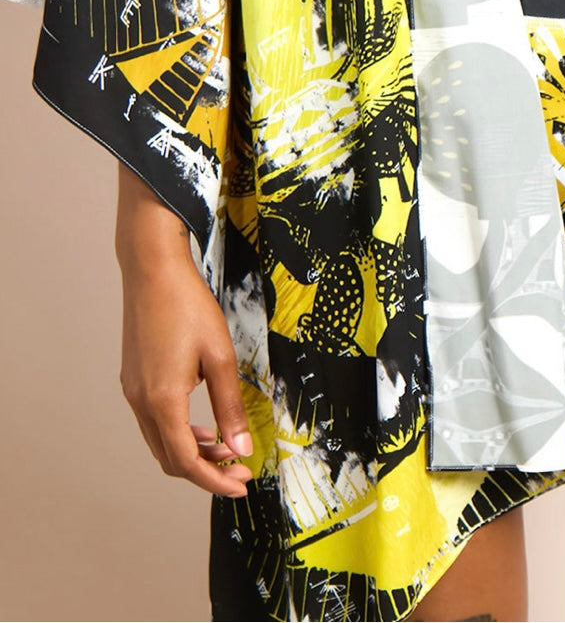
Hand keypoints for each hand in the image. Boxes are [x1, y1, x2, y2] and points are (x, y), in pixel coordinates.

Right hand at [116, 168, 253, 497]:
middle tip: (240, 469)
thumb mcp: (220, 356)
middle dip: (206, 470)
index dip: (214, 480)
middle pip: (170, 458)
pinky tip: (203, 423)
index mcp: (162, 401)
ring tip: (227, 447)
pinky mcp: (133, 378)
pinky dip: (179, 431)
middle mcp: (140, 402)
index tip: (241, 485)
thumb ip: (230, 405)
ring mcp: (133, 390)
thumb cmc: (188, 306)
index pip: (186, 461)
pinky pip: (155, 421)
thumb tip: (242, 447)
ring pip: (161, 440)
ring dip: (193, 450)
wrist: (152, 270)